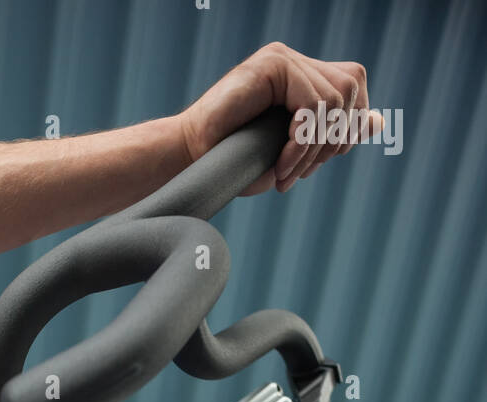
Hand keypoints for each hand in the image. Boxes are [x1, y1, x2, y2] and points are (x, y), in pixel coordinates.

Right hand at [180, 42, 383, 192]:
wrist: (192, 160)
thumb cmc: (235, 161)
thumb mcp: (295, 152)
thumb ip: (334, 133)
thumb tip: (378, 121)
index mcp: (303, 76)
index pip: (353, 86)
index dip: (346, 126)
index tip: (318, 162)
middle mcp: (295, 61)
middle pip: (350, 90)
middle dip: (332, 141)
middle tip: (299, 173)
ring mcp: (282, 59)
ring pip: (335, 99)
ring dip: (314, 148)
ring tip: (286, 173)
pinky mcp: (271, 65)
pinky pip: (312, 105)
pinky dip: (302, 143)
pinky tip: (281, 164)